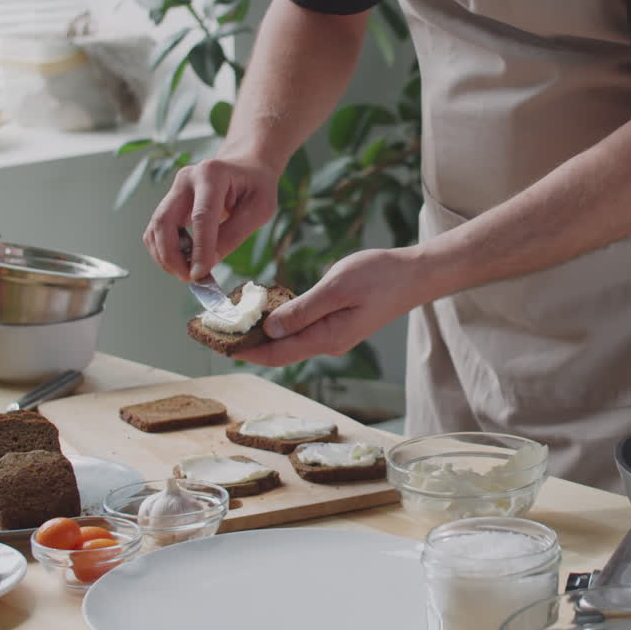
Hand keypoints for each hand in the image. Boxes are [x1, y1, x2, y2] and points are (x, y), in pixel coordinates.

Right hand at [144, 157, 278, 280]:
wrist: (246, 167)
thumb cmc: (256, 186)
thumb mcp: (259, 209)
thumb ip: (234, 234)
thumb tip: (207, 263)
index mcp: (212, 174)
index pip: (201, 216)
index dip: (199, 248)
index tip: (200, 273)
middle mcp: (186, 179)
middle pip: (164, 221)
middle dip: (171, 256)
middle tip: (188, 277)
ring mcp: (174, 190)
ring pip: (155, 228)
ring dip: (165, 256)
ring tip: (187, 272)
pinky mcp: (169, 204)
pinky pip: (156, 231)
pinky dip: (164, 251)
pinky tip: (183, 261)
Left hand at [234, 248, 429, 366]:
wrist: (415, 275)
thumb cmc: (380, 277)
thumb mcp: (337, 287)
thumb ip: (302, 309)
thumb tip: (269, 329)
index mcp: (326, 338)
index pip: (275, 354)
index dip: (243, 351)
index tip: (215, 343)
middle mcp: (328, 344)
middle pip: (278, 352)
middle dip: (246, 344)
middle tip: (215, 329)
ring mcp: (334, 337)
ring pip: (288, 342)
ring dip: (261, 334)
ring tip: (233, 321)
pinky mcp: (338, 326)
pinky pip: (301, 331)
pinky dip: (279, 324)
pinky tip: (266, 312)